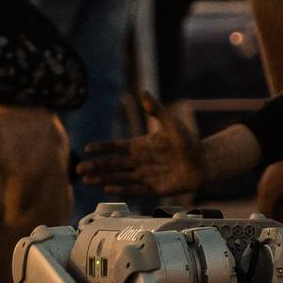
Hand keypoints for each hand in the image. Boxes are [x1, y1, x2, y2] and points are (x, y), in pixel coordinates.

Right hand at [79, 90, 205, 201]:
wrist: (204, 161)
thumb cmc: (188, 141)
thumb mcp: (171, 123)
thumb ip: (156, 110)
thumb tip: (144, 92)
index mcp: (140, 146)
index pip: (116, 147)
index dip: (101, 148)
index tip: (88, 149)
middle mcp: (139, 161)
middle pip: (112, 165)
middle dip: (95, 167)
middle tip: (79, 169)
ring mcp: (145, 175)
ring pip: (119, 178)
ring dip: (103, 179)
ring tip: (87, 181)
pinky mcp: (154, 188)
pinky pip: (135, 189)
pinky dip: (122, 190)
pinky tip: (109, 190)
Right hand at [255, 151, 282, 223]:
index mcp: (267, 194)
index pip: (265, 217)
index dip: (275, 224)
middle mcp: (263, 190)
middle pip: (266, 212)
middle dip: (278, 218)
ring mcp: (265, 185)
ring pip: (269, 204)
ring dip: (279, 210)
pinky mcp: (269, 181)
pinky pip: (271, 196)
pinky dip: (279, 201)